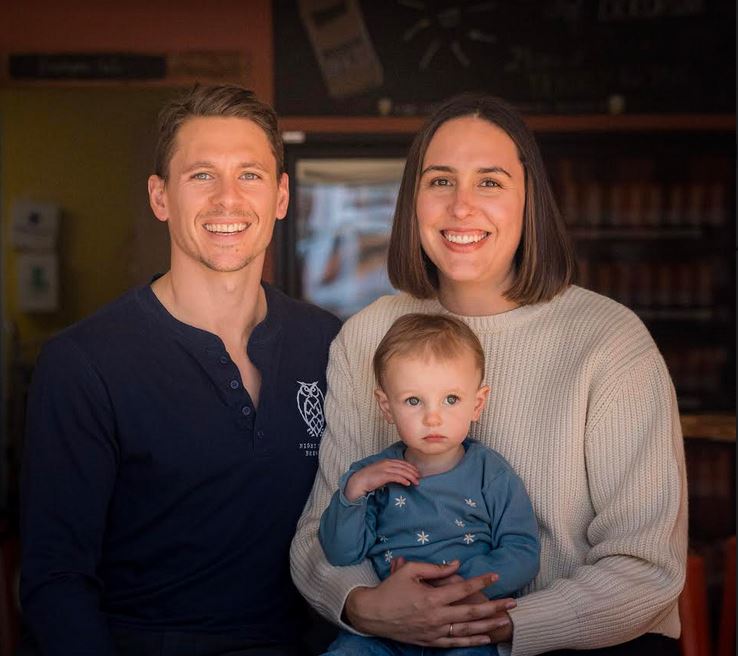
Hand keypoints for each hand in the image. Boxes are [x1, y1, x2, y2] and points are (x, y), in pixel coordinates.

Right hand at [344, 459, 419, 501]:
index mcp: (387, 461)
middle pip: (404, 466)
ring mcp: (386, 469)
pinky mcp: (384, 475)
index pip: (402, 463)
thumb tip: (399, 477)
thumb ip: (389, 472)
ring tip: (416, 482)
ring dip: (411, 477)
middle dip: (413, 472)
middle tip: (419, 478)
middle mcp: (387, 463)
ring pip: (402, 471)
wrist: (359, 481)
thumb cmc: (369, 478)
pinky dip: (404, 480)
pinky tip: (408, 484)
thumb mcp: (381, 472)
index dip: (411, 467)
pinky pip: (397, 477)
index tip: (417, 472)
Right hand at [344, 560, 515, 646]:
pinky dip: (472, 640)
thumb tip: (456, 565)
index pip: (462, 588)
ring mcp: (434, 631)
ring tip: (505, 620)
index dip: (480, 582)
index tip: (495, 576)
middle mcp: (436, 616)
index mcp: (431, 597)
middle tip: (512, 603)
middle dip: (494, 607)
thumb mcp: (409, 571)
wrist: (372, 615)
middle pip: (471, 612)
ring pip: (467, 629)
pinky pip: (455, 642)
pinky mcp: (431, 641)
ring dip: (488, 625)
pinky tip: (485, 637)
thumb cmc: (390, 589)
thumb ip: (434, 568)